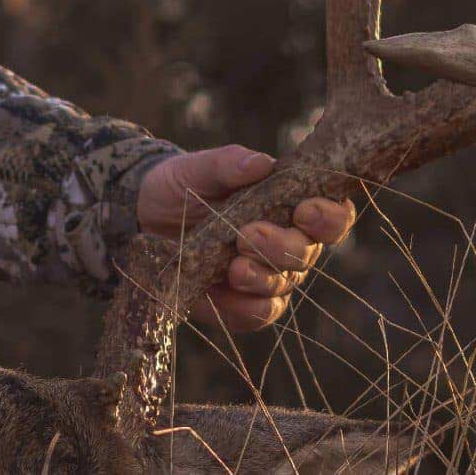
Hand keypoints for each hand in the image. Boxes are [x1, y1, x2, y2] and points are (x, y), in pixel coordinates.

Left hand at [135, 146, 356, 331]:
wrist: (143, 221)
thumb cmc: (181, 187)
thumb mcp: (197, 169)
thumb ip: (229, 164)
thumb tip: (262, 163)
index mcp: (291, 203)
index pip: (332, 213)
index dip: (328, 215)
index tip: (304, 210)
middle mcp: (289, 241)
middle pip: (308, 251)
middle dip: (282, 245)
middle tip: (248, 235)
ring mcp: (268, 275)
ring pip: (284, 283)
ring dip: (263, 276)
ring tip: (234, 267)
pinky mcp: (243, 304)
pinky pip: (259, 313)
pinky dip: (246, 306)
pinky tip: (226, 291)